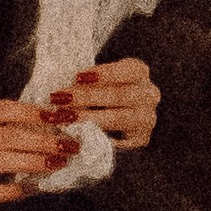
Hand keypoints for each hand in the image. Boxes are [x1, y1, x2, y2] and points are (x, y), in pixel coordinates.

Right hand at [0, 98, 78, 210]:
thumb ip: (10, 126)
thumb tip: (54, 121)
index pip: (2, 109)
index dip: (32, 111)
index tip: (58, 117)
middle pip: (6, 135)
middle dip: (42, 140)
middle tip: (69, 145)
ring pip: (1, 161)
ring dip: (34, 161)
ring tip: (58, 163)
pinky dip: (15, 190)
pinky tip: (33, 189)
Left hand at [44, 58, 158, 153]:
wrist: (115, 112)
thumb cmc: (100, 89)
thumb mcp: (97, 79)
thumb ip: (85, 81)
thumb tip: (62, 88)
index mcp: (139, 72)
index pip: (126, 70)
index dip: (103, 73)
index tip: (77, 77)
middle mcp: (149, 94)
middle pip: (119, 95)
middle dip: (88, 97)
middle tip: (61, 100)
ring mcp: (147, 118)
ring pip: (119, 118)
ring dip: (89, 118)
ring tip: (65, 119)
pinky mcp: (141, 138)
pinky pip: (119, 140)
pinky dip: (98, 137)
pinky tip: (78, 135)